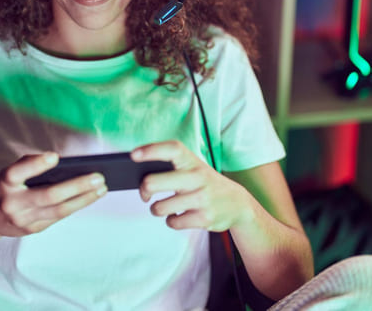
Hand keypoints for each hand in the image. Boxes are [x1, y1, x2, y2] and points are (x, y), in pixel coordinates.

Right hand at [0, 152, 106, 239]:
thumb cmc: (2, 188)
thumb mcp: (7, 173)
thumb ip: (29, 167)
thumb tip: (61, 163)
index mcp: (5, 182)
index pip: (19, 171)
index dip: (36, 164)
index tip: (55, 156)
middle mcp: (12, 202)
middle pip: (49, 195)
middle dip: (77, 186)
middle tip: (98, 177)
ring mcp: (23, 219)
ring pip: (58, 210)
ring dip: (83, 199)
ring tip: (101, 189)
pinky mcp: (32, 230)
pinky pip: (57, 217)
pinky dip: (74, 206)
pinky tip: (89, 198)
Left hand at [132, 140, 248, 231]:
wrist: (237, 204)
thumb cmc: (205, 184)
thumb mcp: (194, 168)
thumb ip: (172, 168)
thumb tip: (140, 177)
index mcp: (192, 161)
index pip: (171, 149)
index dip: (151, 150)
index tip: (133, 155)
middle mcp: (197, 177)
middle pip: (153, 182)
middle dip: (144, 190)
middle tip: (145, 194)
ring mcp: (201, 198)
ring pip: (160, 207)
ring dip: (156, 209)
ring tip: (163, 207)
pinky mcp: (204, 218)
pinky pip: (172, 222)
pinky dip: (171, 221)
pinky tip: (179, 216)